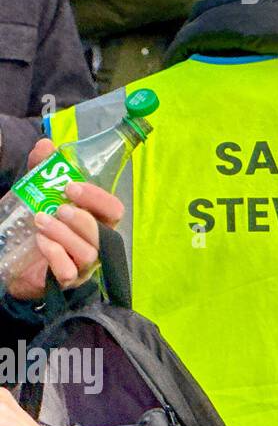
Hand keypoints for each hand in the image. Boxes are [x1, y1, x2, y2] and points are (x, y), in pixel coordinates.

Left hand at [5, 139, 124, 300]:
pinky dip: (55, 255)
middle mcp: (97, 242)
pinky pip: (69, 271)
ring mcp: (85, 264)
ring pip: (88, 252)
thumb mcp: (37, 194)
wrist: (15, 259)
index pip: (113, 209)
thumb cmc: (36, 225)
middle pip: (106, 232)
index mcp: (97, 220)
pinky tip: (41, 243)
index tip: (71, 186)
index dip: (97, 197)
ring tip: (40, 221)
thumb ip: (43, 170)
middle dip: (82, 218)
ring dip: (64, 234)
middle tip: (58, 207)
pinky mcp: (68, 280)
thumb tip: (46, 145)